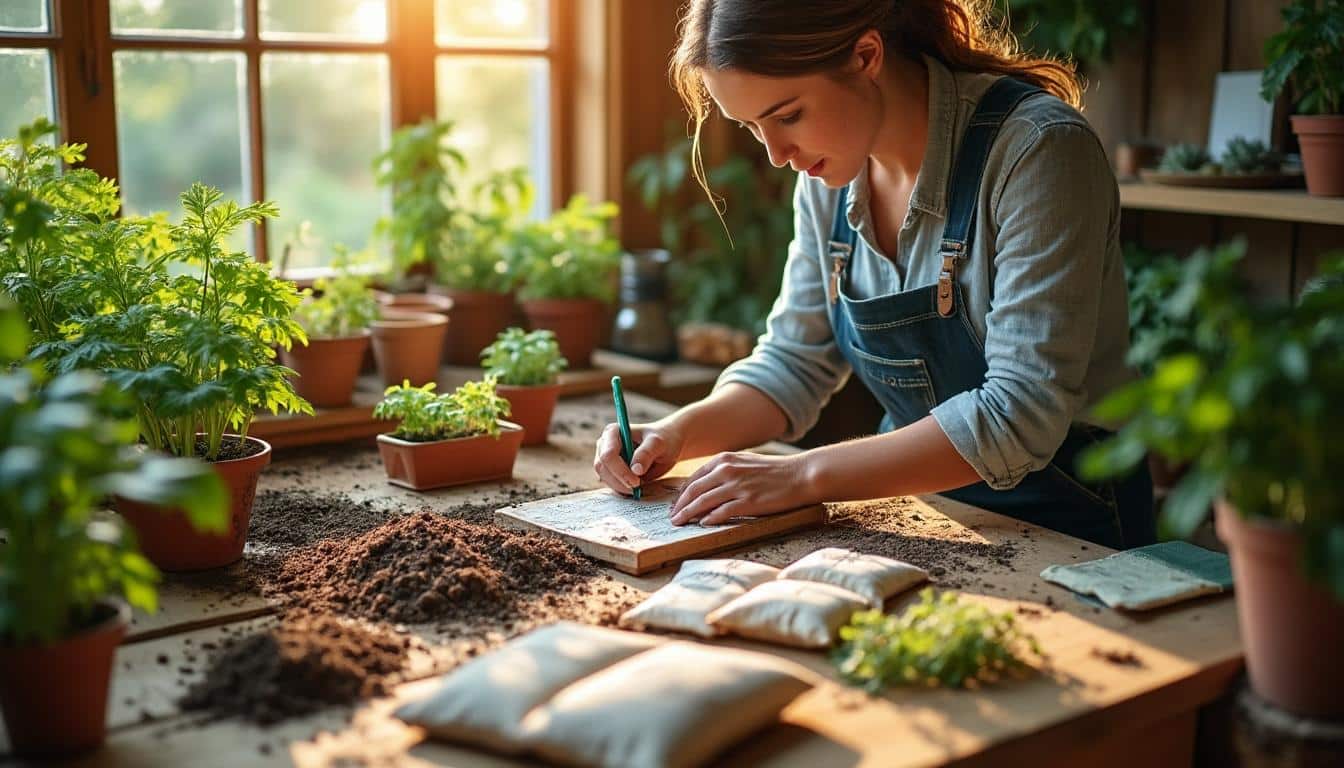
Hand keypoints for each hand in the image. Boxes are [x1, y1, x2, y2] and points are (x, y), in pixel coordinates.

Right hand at [593, 422, 684, 495]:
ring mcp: (605, 458)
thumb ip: (646, 454)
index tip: (636, 481)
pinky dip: (622, 488)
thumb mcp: (658, 444)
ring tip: (640, 484)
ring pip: (604, 477)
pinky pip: (610, 483)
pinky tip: (636, 487)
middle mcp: (604, 444)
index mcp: (613, 432)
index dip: (620, 471)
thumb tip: (635, 470)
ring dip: (621, 486)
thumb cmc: (663, 440)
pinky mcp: (609, 470)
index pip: (608, 455)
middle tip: (638, 488)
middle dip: (619, 480)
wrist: (666, 446)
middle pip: (602, 467)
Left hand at [668, 451, 816, 525]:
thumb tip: (709, 487)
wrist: (801, 474)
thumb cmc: (776, 471)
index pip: (695, 478)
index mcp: (725, 460)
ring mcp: (737, 486)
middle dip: (679, 505)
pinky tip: (702, 524)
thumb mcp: (746, 463)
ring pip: (703, 502)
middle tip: (672, 517)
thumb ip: (726, 472)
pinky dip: (709, 519)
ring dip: (688, 514)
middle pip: (694, 490)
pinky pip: (721, 512)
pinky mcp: (748, 501)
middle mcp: (727, 470)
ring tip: (679, 523)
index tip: (676, 504)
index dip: (682, 493)